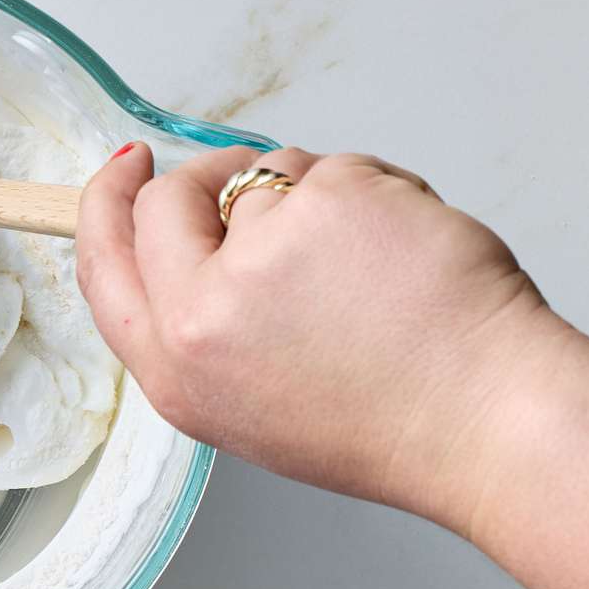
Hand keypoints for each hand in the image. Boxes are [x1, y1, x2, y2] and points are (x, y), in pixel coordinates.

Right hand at [75, 143, 573, 538]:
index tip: (127, 167)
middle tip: (264, 191)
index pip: (103, 263)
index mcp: (175, 372)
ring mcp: (261, 256)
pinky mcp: (327, 204)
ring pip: (263, 178)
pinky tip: (401, 249)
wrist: (484, 422)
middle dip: (210, 177)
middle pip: (169, 201)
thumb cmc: (387, 422)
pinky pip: (332, 166)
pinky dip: (371, 193)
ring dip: (311, 197)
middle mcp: (201, 318)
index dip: (107, 202)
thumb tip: (189, 235)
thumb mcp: (245, 401)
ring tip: (366, 265)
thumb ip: (196, 324)